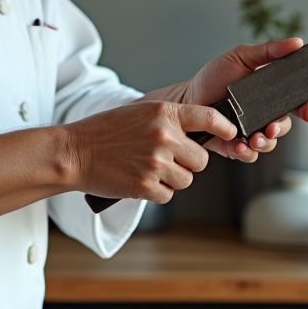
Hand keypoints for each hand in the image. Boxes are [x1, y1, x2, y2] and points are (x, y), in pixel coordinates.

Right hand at [63, 101, 237, 203]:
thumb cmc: (105, 131)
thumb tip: (198, 132)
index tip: (233, 133)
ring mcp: (156, 162)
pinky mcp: (147, 186)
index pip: (209, 117)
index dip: (226, 127)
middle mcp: (164, 136)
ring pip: (187, 179)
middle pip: (201, 159)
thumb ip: (170, 120)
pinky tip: (139, 179)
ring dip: (172, 179)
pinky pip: (168, 195)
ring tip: (147, 168)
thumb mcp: (140, 113)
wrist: (74, 152)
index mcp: (164, 113)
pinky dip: (157, 192)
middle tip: (166, 159)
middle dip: (188, 163)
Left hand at [176, 39, 307, 162]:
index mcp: (269, 95)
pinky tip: (238, 144)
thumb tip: (297, 42)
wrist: (188, 98)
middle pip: (284, 126)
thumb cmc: (214, 77)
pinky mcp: (236, 146)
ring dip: (264, 142)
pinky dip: (246, 151)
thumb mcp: (241, 57)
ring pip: (269, 143)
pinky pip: (249, 155)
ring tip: (253, 138)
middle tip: (270, 127)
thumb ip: (269, 50)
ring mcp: (250, 132)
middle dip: (281, 128)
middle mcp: (263, 115)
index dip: (306, 108)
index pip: (296, 103)